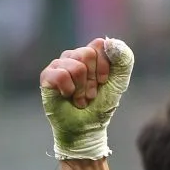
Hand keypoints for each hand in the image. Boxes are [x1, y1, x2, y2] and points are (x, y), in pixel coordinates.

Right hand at [40, 37, 134, 159]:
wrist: (86, 128)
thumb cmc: (101, 106)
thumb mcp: (118, 83)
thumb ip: (123, 61)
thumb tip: (111, 42)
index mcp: (90, 55)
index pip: (99, 45)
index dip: (104, 66)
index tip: (103, 82)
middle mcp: (73, 56)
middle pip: (86, 54)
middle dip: (93, 80)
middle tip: (90, 94)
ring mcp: (58, 65)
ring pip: (76, 67)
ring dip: (82, 89)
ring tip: (80, 99)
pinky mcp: (46, 76)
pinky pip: (61, 75)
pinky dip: (69, 90)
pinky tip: (67, 96)